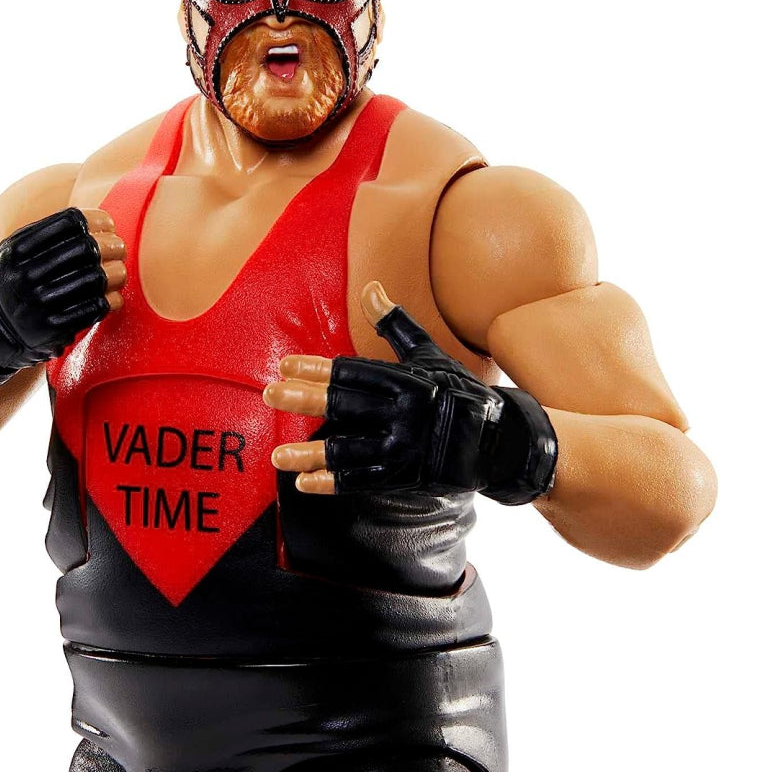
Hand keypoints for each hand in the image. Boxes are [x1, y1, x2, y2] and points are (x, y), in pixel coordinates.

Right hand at [0, 207, 125, 389]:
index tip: (107, 224)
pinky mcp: (53, 329)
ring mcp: (40, 304)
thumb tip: (98, 222)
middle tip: (118, 249)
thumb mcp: (12, 252)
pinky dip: (111, 299)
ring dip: (116, 273)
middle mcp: (26, 275)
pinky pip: (95, 308)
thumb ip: (44, 236)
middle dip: (111, 246)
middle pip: (87, 249)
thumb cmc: (9, 283)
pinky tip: (112, 296)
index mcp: (17, 249)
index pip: (69, 223)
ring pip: (95, 279)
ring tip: (118, 272)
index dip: (96, 220)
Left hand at [263, 282, 556, 503]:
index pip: (353, 372)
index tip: (285, 365)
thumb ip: (395, 325)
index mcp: (408, 380)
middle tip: (269, 395)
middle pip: (346, 405)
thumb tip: (371, 287)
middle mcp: (405, 413)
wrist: (501, 442)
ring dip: (310, 453)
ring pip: (350, 450)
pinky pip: (364, 482)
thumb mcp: (430, 355)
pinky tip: (305, 483)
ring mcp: (406, 448)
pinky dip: (334, 484)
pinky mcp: (407, 476)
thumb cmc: (460, 392)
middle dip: (304, 400)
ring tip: (277, 457)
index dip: (317, 369)